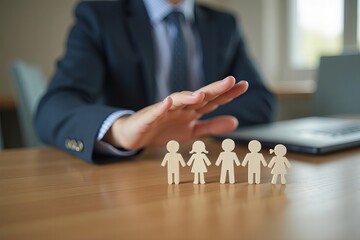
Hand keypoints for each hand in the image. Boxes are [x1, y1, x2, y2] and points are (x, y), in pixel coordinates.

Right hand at [103, 76, 247, 149]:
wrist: (136, 135)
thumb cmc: (164, 129)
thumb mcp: (192, 130)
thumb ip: (212, 126)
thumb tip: (236, 122)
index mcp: (192, 110)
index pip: (212, 100)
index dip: (228, 93)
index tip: (244, 85)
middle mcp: (180, 107)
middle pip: (199, 96)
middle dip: (214, 89)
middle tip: (231, 80)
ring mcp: (164, 111)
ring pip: (178, 101)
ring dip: (189, 96)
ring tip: (201, 94)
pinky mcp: (149, 117)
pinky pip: (156, 112)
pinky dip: (161, 107)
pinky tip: (168, 102)